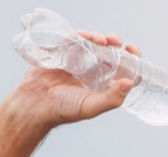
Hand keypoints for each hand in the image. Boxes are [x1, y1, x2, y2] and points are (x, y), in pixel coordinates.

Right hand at [6, 31, 143, 128]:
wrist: (35, 104)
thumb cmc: (63, 109)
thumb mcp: (91, 107)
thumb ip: (111, 99)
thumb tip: (129, 83)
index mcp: (103, 84)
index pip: (124, 69)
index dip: (131, 58)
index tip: (132, 49)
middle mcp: (93, 71)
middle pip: (110, 51)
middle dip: (114, 43)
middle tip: (114, 41)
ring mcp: (78, 60)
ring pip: (93, 43)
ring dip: (98, 37)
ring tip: (98, 40)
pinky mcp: (63, 52)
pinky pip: (74, 39)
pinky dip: (80, 35)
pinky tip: (82, 36)